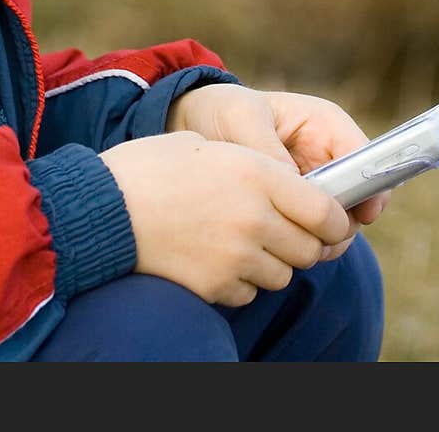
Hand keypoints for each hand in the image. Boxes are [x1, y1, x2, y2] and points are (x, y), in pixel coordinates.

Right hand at [100, 130, 353, 306]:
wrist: (102, 207)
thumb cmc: (151, 166)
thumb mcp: (208, 146)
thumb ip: (255, 167)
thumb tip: (291, 188)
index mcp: (257, 174)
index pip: (327, 212)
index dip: (336, 221)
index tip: (331, 222)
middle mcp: (255, 218)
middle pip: (310, 250)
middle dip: (303, 244)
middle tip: (283, 232)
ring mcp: (237, 257)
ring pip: (283, 275)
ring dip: (271, 262)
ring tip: (239, 241)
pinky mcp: (217, 287)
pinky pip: (250, 292)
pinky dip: (241, 281)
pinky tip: (215, 258)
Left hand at [166, 84, 390, 235]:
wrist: (196, 127)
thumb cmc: (222, 111)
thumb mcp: (240, 118)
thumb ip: (268, 150)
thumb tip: (294, 189)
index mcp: (324, 124)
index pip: (365, 157)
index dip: (370, 187)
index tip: (359, 216)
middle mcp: (328, 155)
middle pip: (359, 198)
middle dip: (341, 223)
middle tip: (314, 242)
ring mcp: (316, 184)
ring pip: (339, 222)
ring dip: (321, 239)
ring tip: (289, 245)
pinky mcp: (298, 208)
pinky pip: (314, 232)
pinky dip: (303, 243)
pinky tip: (278, 248)